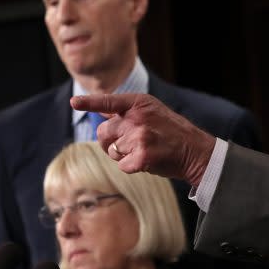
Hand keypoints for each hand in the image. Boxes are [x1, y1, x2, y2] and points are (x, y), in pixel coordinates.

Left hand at [70, 93, 215, 184]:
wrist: (195, 151)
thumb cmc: (171, 132)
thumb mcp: (151, 112)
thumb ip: (125, 111)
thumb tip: (100, 109)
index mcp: (139, 103)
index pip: (108, 101)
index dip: (89, 102)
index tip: (74, 102)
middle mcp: (137, 117)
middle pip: (103, 132)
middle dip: (110, 142)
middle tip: (130, 144)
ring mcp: (140, 136)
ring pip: (112, 151)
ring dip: (123, 156)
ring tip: (144, 150)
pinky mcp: (142, 155)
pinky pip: (122, 165)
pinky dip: (132, 167)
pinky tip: (147, 161)